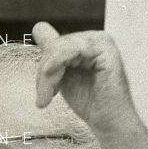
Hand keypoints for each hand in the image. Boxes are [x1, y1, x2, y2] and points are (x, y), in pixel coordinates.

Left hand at [32, 22, 147, 148]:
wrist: (108, 121)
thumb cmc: (90, 102)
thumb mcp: (63, 76)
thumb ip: (52, 55)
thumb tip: (38, 27)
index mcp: (83, 43)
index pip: (51, 44)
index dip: (43, 68)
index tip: (44, 93)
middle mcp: (92, 38)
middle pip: (52, 46)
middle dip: (44, 75)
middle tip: (44, 99)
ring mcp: (99, 41)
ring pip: (57, 48)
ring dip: (48, 75)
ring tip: (49, 97)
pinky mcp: (104, 48)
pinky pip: (70, 49)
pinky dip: (56, 64)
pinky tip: (54, 81)